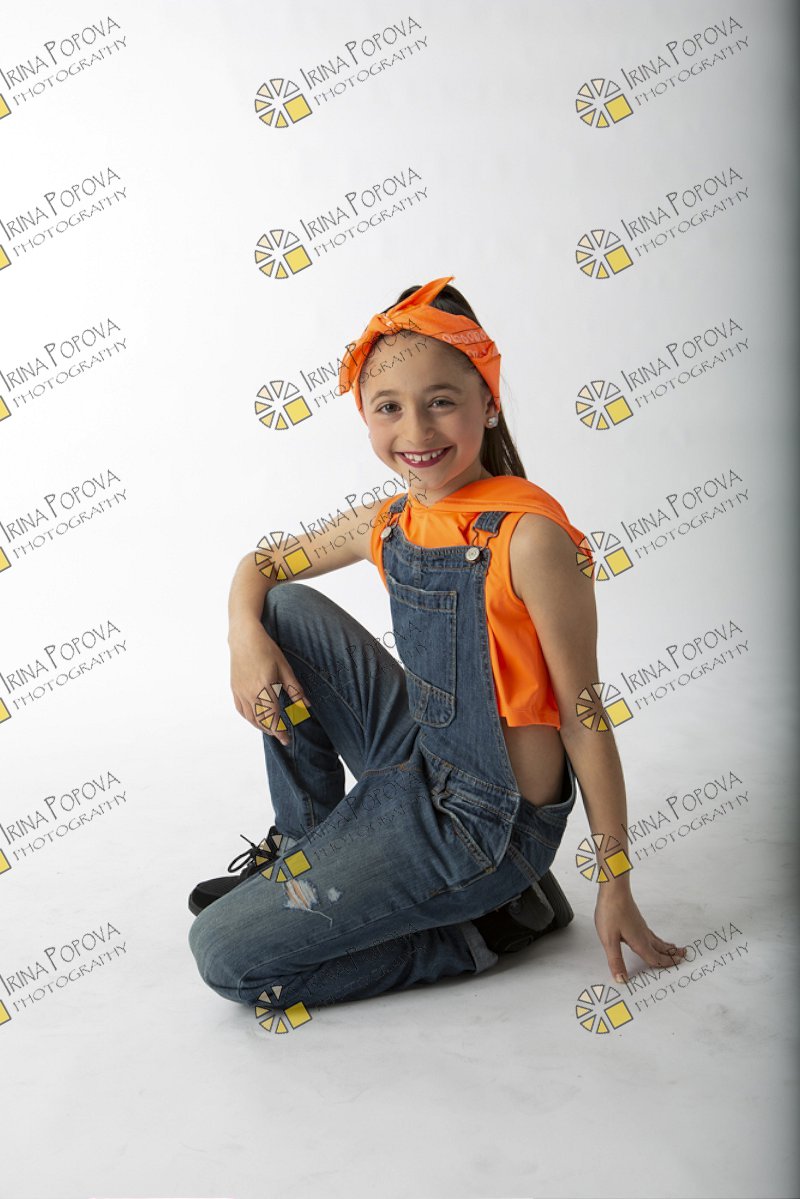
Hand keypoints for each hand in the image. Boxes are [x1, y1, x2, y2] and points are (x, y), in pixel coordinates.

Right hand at [229, 621, 311, 745]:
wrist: (244, 638)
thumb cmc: (266, 650)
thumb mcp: (285, 668)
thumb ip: (295, 689)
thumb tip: (307, 706)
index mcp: (265, 687)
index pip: (273, 717)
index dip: (280, 731)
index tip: (286, 740)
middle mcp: (250, 693)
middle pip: (261, 720)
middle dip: (272, 731)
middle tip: (282, 736)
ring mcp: (240, 692)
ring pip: (250, 717)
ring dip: (261, 726)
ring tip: (271, 729)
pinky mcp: (234, 689)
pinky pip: (241, 710)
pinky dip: (249, 718)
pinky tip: (256, 719)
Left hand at [594, 884, 686, 983]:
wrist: (613, 889)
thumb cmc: (611, 912)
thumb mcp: (609, 940)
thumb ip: (616, 960)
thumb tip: (622, 980)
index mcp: (639, 942)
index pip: (654, 958)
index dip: (665, 964)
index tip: (678, 966)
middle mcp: (643, 934)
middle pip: (660, 948)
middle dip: (672, 954)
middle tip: (685, 956)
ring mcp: (641, 925)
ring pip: (657, 940)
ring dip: (667, 946)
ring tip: (675, 948)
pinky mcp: (636, 919)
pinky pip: (651, 934)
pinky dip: (658, 939)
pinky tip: (652, 937)